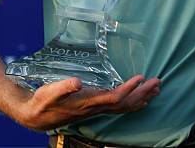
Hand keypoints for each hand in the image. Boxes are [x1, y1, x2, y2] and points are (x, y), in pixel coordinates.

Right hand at [16, 74, 160, 130]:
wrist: (37, 116)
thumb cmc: (44, 101)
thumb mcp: (50, 91)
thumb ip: (64, 86)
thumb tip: (76, 82)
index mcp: (88, 102)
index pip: (114, 98)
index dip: (128, 89)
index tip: (141, 78)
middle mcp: (96, 108)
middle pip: (125, 104)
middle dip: (142, 93)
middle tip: (158, 82)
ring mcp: (97, 110)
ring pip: (124, 107)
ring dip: (141, 98)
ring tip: (156, 89)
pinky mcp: (95, 108)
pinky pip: (119, 107)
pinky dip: (132, 102)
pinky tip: (141, 99)